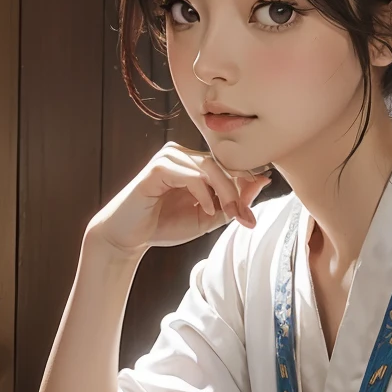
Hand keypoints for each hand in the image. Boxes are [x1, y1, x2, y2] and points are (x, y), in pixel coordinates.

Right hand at [90, 143, 271, 256]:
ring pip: (210, 167)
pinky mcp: (157, 168)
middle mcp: (182, 154)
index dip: (246, 184)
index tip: (252, 211)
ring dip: (225, 193)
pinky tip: (205, 210)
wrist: (129, 237)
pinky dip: (203, 193)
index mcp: (194, 162)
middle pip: (222, 164)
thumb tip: (262, 182)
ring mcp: (168, 158)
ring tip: (228, 214)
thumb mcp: (209, 216)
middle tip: (244, 216)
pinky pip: (191, 175)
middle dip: (238, 192)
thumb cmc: (165, 225)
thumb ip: (233, 201)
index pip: (228, 164)